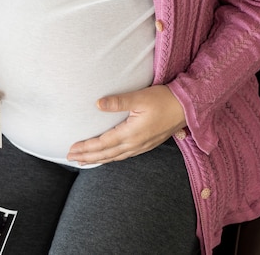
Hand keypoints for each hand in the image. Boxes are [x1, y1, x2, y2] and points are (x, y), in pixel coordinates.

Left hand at [67, 85, 186, 164]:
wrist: (189, 107)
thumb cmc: (165, 99)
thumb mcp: (140, 97)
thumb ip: (118, 102)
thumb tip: (97, 104)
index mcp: (131, 133)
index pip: (102, 144)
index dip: (86, 148)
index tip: (71, 150)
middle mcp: (136, 143)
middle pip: (106, 154)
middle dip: (87, 157)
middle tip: (70, 159)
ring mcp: (142, 146)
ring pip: (115, 156)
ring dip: (98, 159)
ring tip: (84, 161)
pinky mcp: (148, 144)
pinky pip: (124, 155)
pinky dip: (112, 157)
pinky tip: (108, 156)